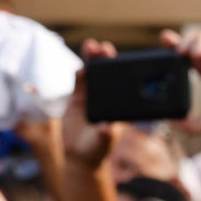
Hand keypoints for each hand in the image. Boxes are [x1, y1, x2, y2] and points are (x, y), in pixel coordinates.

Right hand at [62, 39, 121, 169]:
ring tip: (91, 46)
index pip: (122, 82)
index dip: (122, 69)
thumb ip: (104, 133)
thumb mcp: (103, 141)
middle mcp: (107, 95)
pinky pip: (78, 82)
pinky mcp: (77, 97)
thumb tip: (106, 127)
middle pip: (107, 72)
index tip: (123, 61)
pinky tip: (80, 68)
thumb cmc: (98, 148)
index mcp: (118, 103)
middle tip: (104, 47)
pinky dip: (79, 74)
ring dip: (92, 59)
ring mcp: (91, 94)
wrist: (79, 154)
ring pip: (92, 72)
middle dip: (106, 58)